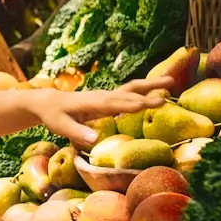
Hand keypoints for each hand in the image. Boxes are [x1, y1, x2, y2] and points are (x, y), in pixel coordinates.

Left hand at [33, 77, 173, 146]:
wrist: (48, 102)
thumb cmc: (54, 116)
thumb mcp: (61, 126)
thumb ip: (78, 132)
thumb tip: (95, 140)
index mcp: (94, 103)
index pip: (118, 104)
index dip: (136, 104)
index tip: (155, 103)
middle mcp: (103, 96)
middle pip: (130, 90)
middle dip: (150, 87)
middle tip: (171, 83)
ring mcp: (106, 96)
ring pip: (131, 88)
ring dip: (150, 84)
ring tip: (170, 80)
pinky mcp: (107, 99)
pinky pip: (128, 93)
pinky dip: (143, 90)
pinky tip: (155, 91)